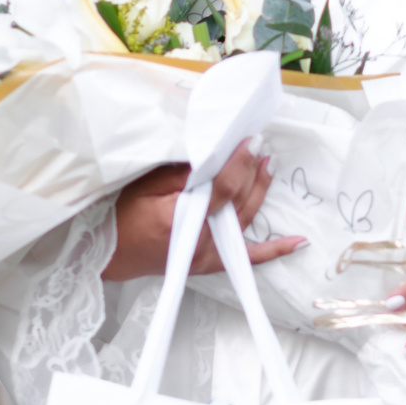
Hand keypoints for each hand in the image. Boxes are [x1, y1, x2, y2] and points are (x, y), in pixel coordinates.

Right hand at [101, 144, 304, 281]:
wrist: (108, 253)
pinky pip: (246, 258)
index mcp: (179, 219)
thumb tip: (215, 156)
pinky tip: (297, 242)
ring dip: (260, 192)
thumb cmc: (121, 215)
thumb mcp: (145, 185)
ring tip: (268, 166)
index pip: (222, 188)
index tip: (252, 141)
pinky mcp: (209, 264)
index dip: (240, 163)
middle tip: (262, 146)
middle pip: (238, 203)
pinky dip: (273, 250)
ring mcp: (206, 256)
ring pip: (244, 222)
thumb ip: (181, 173)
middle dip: (253, 172)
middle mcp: (198, 241)